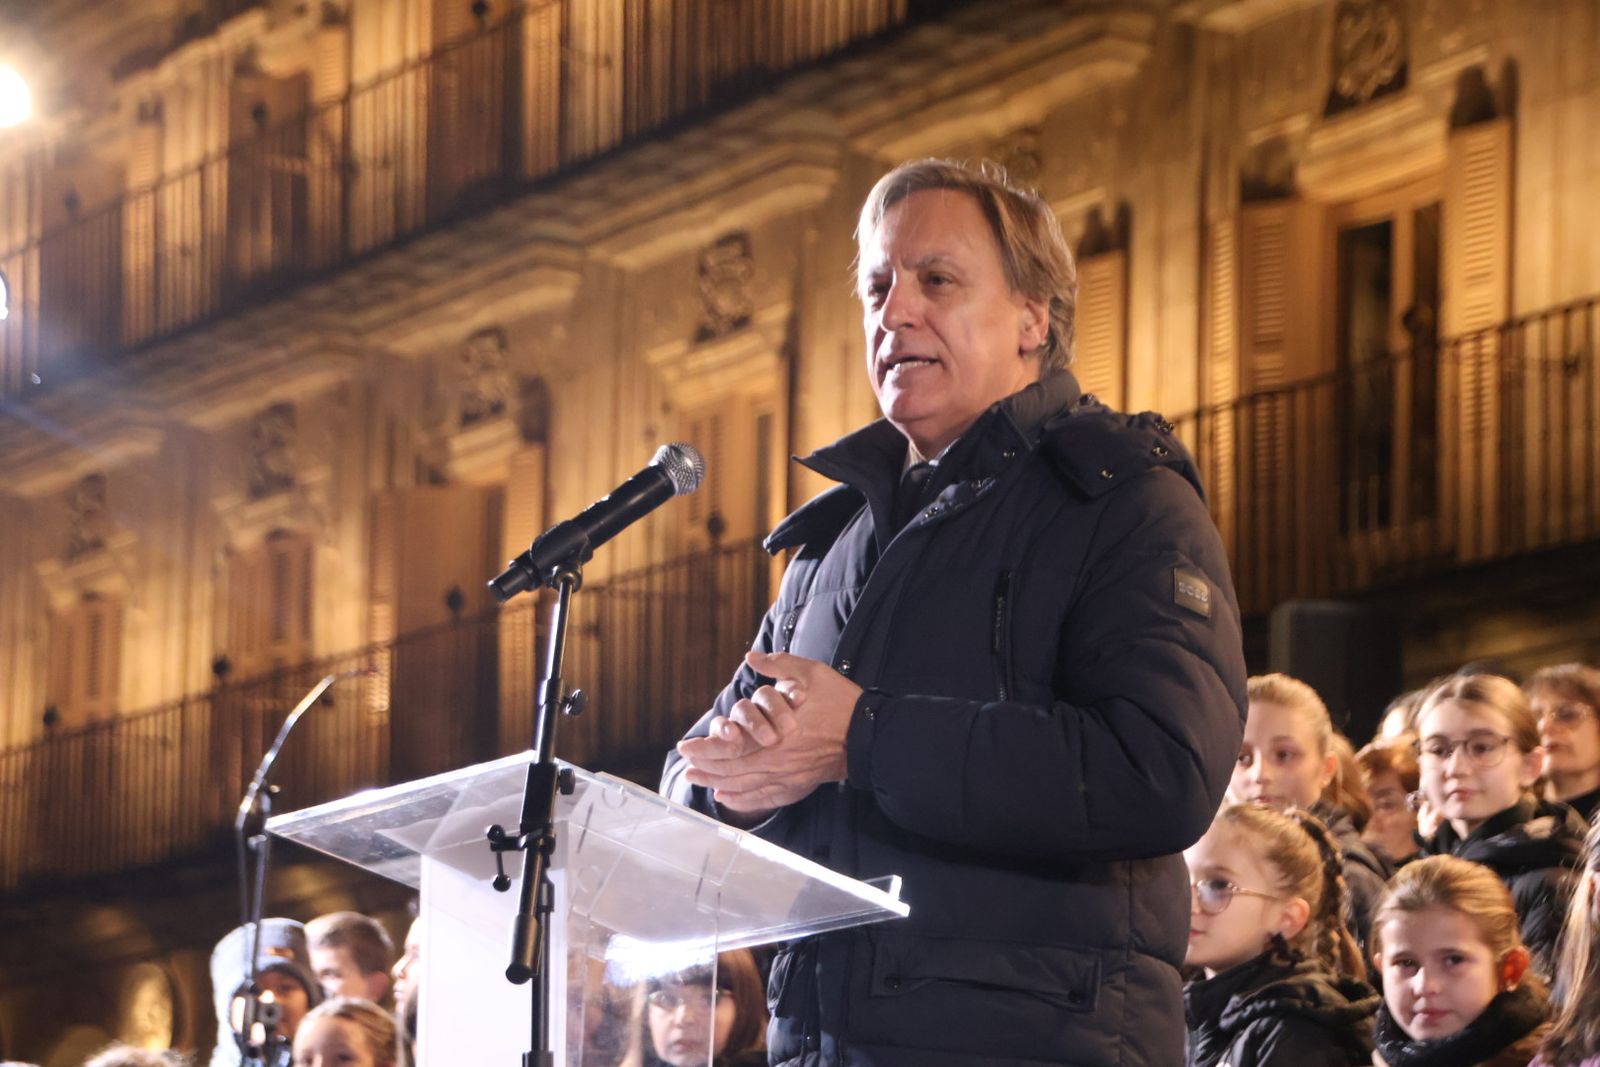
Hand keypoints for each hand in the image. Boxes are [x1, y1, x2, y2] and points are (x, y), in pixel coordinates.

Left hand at [677, 650, 862, 816]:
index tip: (684, 746)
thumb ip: (778, 665)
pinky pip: (764, 797)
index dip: (704, 747)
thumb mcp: (810, 673)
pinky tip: (727, 797)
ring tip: (699, 780)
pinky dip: (742, 799)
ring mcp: (788, 776)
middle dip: (705, 767)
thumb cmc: (839, 701)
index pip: (729, 745)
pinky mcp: (798, 785)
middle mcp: (777, 759)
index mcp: (775, 734)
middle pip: (732, 768)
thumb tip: (751, 657)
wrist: (869, 734)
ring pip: (744, 785)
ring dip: (718, 783)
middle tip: (685, 765)